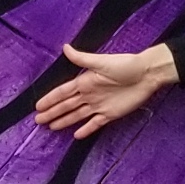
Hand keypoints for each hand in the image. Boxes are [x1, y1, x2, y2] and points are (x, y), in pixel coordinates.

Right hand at [30, 42, 175, 135]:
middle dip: (52, 113)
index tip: (37, 106)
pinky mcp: (110, 114)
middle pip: (67, 106)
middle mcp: (89, 95)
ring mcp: (99, 106)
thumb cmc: (125, 65)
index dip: (50, 99)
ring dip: (64, 121)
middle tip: (38, 121)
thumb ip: (82, 59)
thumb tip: (64, 48)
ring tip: (51, 127)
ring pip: (77, 116)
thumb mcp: (101, 62)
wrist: (147, 74)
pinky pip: (95, 123)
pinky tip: (76, 135)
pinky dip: (86, 129)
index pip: (63, 92)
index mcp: (85, 82)